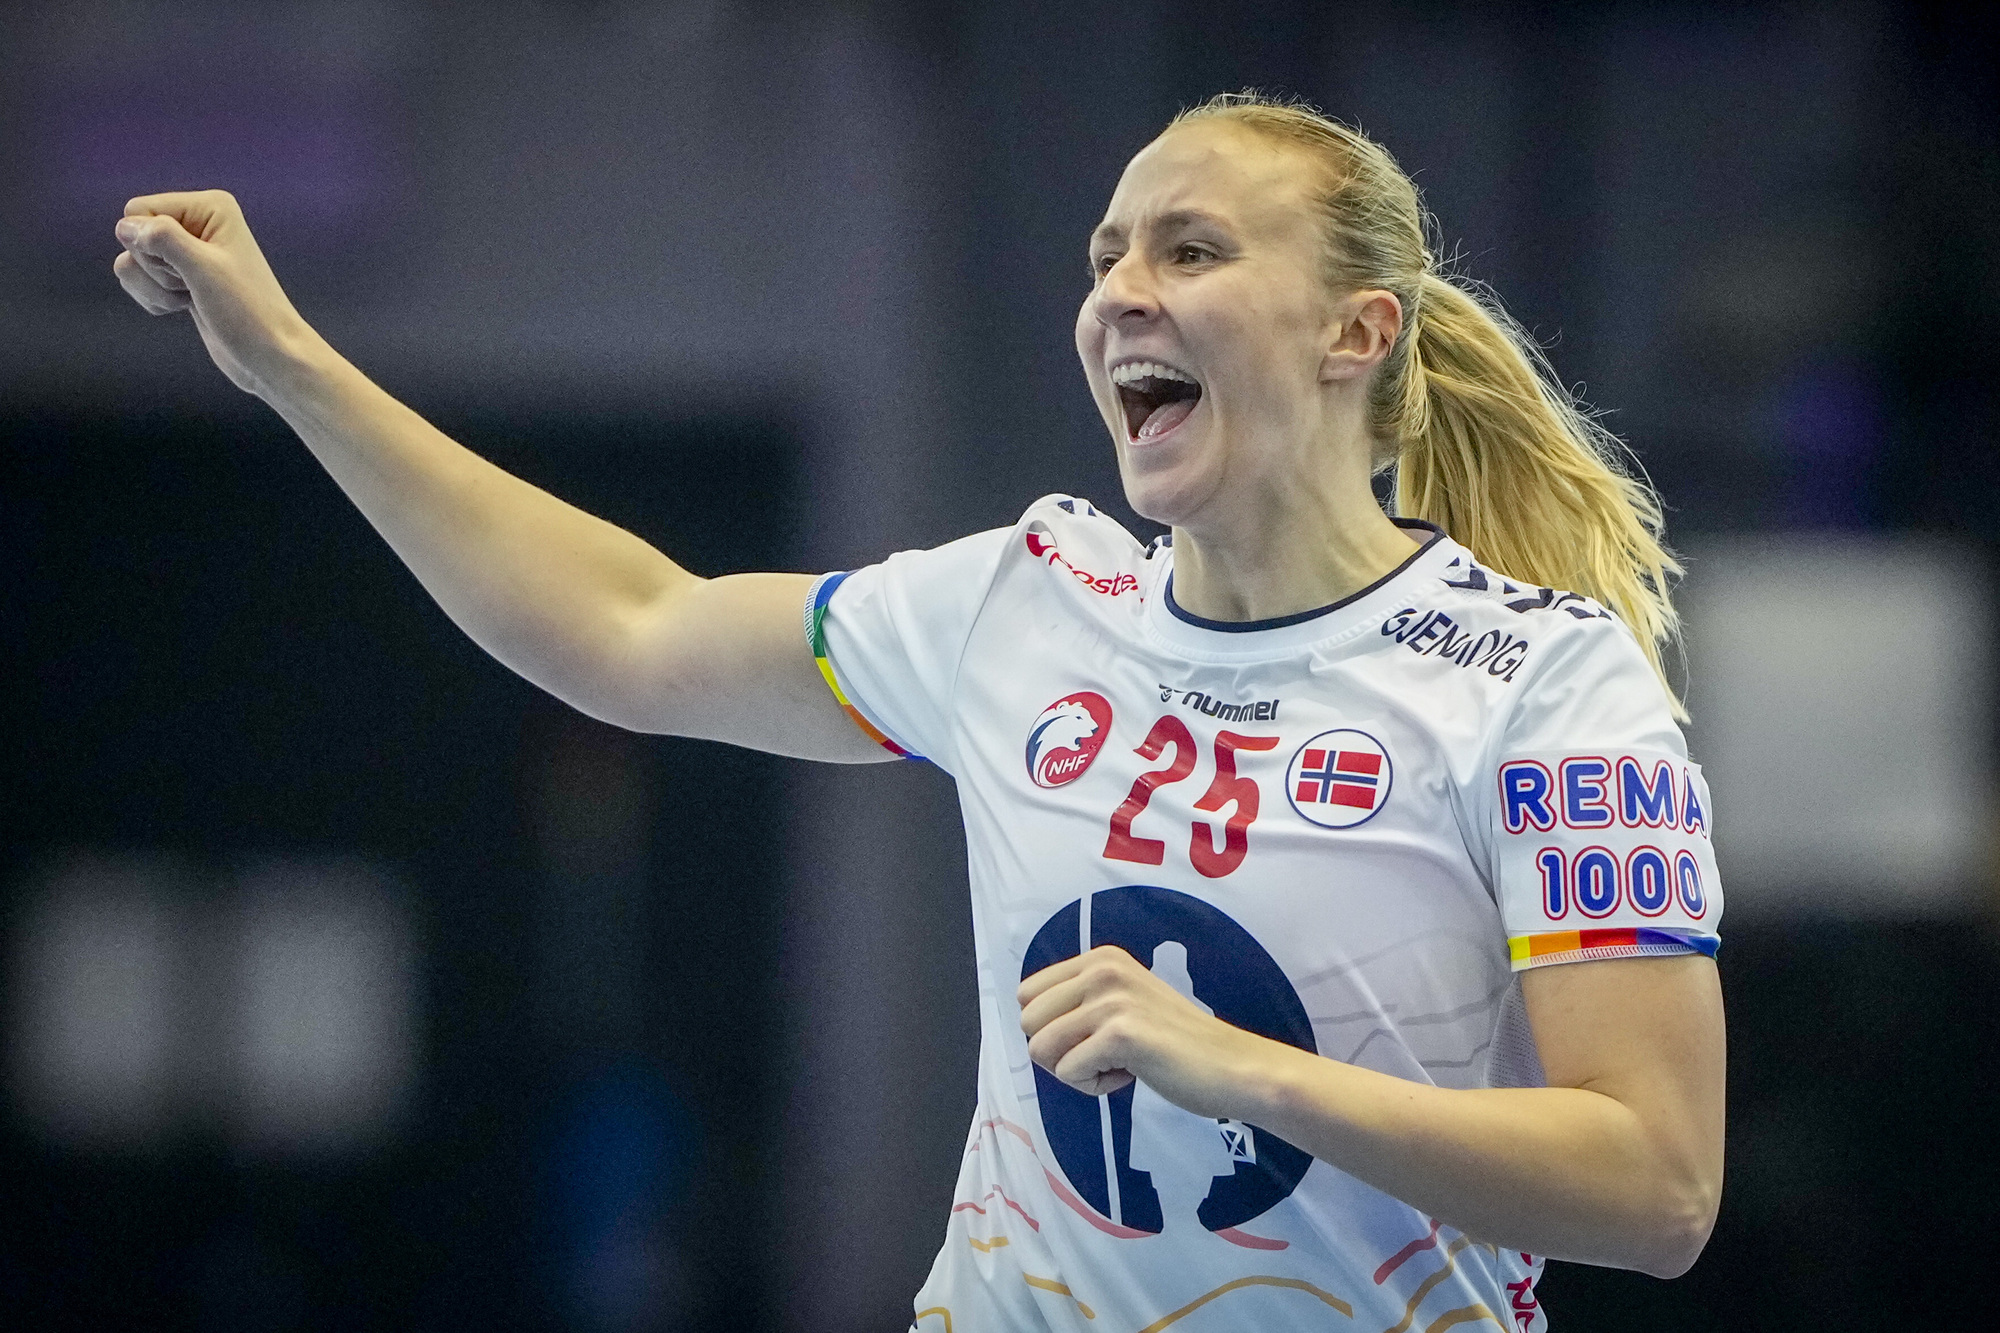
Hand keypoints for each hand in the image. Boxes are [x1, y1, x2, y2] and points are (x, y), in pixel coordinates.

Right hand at [113, 190, 316, 395]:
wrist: (269, 356)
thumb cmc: (247, 312)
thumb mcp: (203, 268)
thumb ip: (161, 238)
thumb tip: (124, 226)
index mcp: (210, 208)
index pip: (138, 210)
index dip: (150, 244)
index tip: (188, 267)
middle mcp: (198, 223)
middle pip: (133, 237)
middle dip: (155, 269)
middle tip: (194, 285)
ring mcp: (188, 252)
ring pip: (132, 261)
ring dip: (155, 287)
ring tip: (192, 297)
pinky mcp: (182, 278)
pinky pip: (140, 280)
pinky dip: (155, 299)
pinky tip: (186, 307)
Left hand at [1018, 944, 1270, 1116]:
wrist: (1232, 1066)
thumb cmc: (1177, 1043)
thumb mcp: (1124, 1001)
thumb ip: (1082, 1000)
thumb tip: (1029, 1019)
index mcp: (1100, 958)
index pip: (1027, 994)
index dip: (1051, 1028)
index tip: (1095, 1037)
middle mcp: (1102, 969)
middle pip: (1027, 1022)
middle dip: (1058, 1051)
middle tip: (1105, 1055)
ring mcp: (1111, 999)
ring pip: (1040, 1049)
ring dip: (1076, 1071)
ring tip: (1119, 1064)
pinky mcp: (1120, 1034)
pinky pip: (1069, 1072)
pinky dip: (1095, 1087)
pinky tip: (1133, 1074)